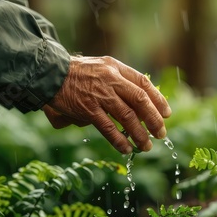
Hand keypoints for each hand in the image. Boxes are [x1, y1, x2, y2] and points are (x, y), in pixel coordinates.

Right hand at [43, 56, 170, 153]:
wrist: (50, 74)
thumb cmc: (76, 73)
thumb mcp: (101, 68)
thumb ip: (118, 81)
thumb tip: (138, 105)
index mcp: (115, 67)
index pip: (143, 83)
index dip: (158, 99)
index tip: (167, 114)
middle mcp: (111, 79)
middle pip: (140, 100)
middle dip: (154, 119)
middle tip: (161, 134)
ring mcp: (99, 94)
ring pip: (127, 116)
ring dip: (139, 133)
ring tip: (146, 146)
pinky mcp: (88, 109)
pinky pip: (108, 127)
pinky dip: (119, 140)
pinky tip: (126, 149)